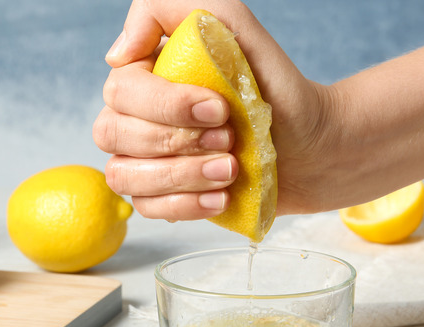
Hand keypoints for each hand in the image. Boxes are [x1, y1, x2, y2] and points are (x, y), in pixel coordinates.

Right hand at [93, 0, 333, 220]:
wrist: (311, 141)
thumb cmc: (273, 85)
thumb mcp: (233, 26)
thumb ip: (172, 9)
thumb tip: (118, 55)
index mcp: (145, 76)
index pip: (120, 91)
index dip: (166, 104)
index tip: (220, 108)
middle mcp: (136, 117)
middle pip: (112, 134)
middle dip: (176, 140)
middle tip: (229, 138)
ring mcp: (145, 160)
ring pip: (124, 176)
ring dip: (180, 176)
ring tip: (230, 170)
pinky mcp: (164, 197)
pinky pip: (147, 209)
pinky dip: (185, 206)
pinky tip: (221, 196)